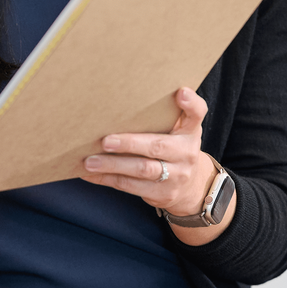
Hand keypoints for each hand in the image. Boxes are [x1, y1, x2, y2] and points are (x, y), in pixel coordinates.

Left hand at [79, 87, 233, 241]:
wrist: (191, 187)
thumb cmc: (173, 147)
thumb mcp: (177, 129)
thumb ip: (161, 113)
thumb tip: (117, 95)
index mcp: (189, 130)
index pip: (197, 113)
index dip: (191, 104)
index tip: (181, 93)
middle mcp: (186, 152)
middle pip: (157, 146)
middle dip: (129, 143)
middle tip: (105, 141)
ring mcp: (177, 176)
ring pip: (142, 170)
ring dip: (112, 165)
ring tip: (90, 161)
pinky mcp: (163, 194)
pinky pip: (131, 186)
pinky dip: (107, 179)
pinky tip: (89, 174)